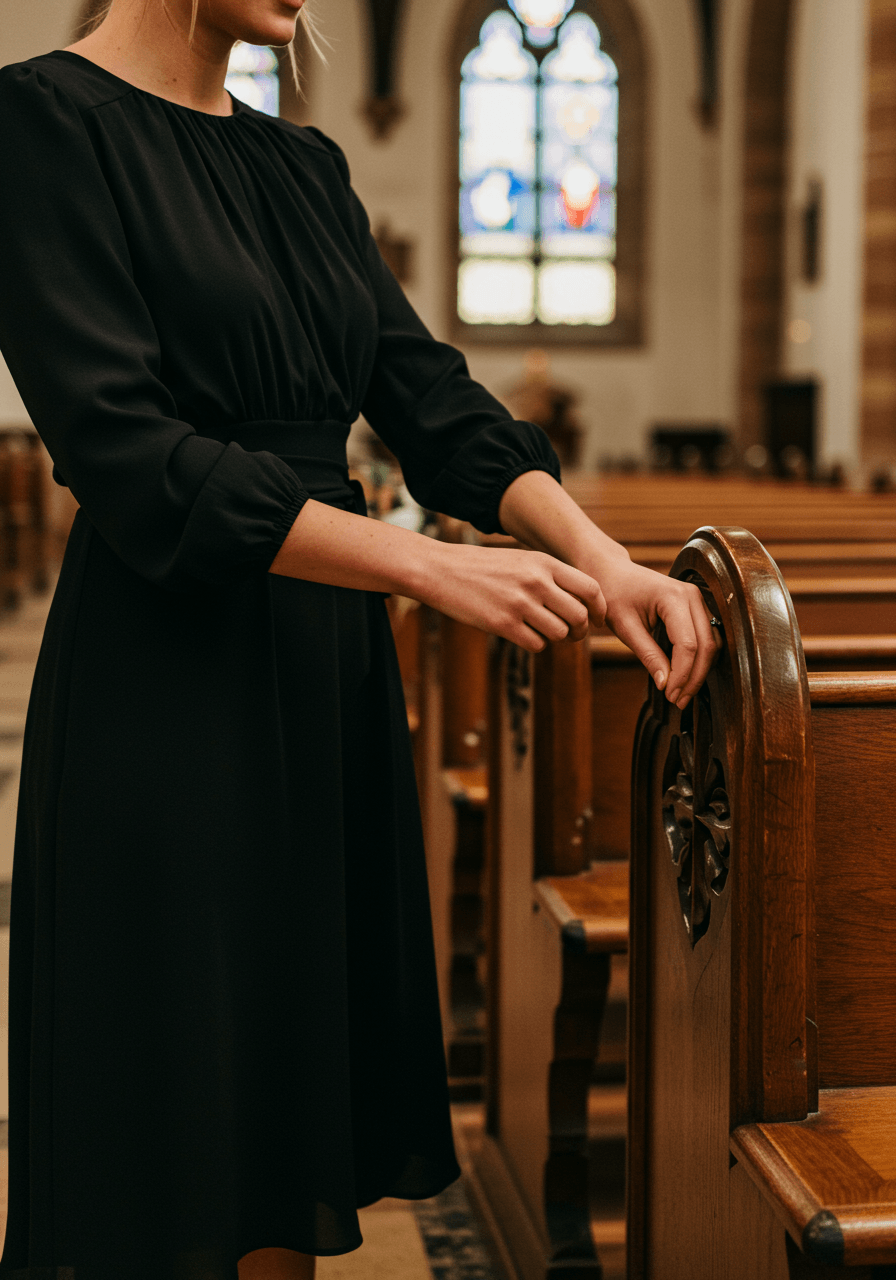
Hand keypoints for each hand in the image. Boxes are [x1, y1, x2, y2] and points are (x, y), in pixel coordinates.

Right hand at [423, 543, 605, 652]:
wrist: (442, 571)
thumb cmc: (484, 567)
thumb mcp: (522, 560)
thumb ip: (550, 577)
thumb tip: (581, 603)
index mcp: (544, 563)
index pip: (590, 589)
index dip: (599, 609)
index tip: (597, 620)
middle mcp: (536, 582)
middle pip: (579, 616)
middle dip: (580, 630)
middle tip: (573, 634)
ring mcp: (520, 603)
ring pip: (559, 633)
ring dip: (556, 638)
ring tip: (542, 631)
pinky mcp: (503, 624)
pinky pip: (536, 644)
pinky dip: (535, 644)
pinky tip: (523, 634)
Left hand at [592, 555, 721, 707]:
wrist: (613, 573)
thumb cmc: (615, 594)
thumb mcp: (625, 627)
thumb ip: (647, 654)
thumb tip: (665, 683)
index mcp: (673, 597)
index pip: (688, 644)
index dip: (682, 674)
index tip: (670, 694)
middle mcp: (692, 595)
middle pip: (706, 645)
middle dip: (693, 677)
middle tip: (678, 700)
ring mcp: (698, 599)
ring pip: (712, 643)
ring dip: (700, 671)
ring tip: (682, 693)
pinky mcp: (697, 606)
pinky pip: (707, 636)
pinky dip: (699, 659)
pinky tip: (686, 676)